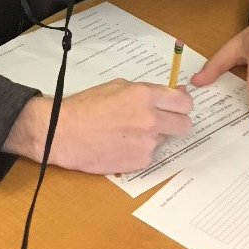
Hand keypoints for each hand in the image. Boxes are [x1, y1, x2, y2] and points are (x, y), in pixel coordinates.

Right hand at [4, 78, 192, 173]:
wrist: (63, 132)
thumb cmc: (86, 106)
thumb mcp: (117, 87)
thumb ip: (147, 91)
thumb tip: (174, 93)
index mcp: (145, 95)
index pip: (185, 102)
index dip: (181, 104)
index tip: (175, 106)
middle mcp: (151, 119)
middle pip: (185, 123)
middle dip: (176, 121)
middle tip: (160, 120)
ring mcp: (147, 143)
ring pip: (166, 139)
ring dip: (155, 135)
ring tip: (129, 132)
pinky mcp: (140, 161)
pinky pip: (150, 154)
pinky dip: (140, 149)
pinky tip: (121, 144)